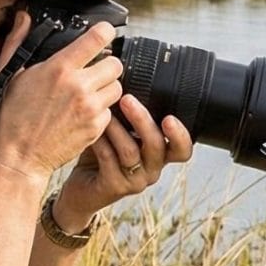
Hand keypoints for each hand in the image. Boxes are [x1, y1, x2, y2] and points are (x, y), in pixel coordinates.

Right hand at [0, 20, 123, 184]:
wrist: (18, 157)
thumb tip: (24, 17)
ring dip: (106, 88)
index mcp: (59, 68)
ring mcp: (90, 108)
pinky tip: (82, 113)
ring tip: (88, 93)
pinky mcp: (96, 128)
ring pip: (117, 88)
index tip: (105, 32)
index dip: (105, 31)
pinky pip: (110, 111)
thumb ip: (18, 42)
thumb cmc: (11, 116)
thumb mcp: (9, 74)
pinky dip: (101, 111)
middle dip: (107, 65)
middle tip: (94, 71)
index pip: (98, 38)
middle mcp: (79, 86)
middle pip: (116, 64)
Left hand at [57, 93, 192, 222]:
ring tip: (104, 110)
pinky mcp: (114, 187)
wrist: (82, 187)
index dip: (181, 135)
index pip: (183, 149)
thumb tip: (126, 78)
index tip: (169, 117)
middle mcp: (153, 169)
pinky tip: (92, 128)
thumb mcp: (121, 132)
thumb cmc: (103, 153)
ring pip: (131, 151)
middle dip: (143, 120)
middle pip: (157, 146)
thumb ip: (130, 115)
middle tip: (127, 99)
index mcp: (160, 155)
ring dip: (116, 128)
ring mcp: (135, 181)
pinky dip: (100, 140)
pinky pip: (109, 160)